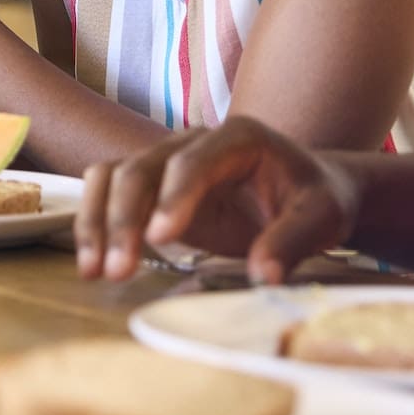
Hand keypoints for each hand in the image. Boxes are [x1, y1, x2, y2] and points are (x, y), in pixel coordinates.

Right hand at [74, 116, 359, 284]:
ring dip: (98, 221)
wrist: (308, 191)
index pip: (193, 161)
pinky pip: (111, 192)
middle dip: (124, 218)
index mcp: (238, 138)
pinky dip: (96, 222)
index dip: (173, 197)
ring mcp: (168, 162)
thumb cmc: (316, 199)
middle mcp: (194, 141)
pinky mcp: (154, 187)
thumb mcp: (321, 218)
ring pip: (114, 176)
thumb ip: (292, 241)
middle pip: (141, 167)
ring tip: (93, 270)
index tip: (158, 239)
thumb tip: (264, 276)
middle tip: (119, 269)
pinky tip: (92, 260)